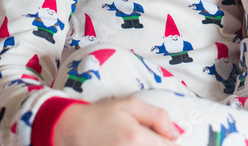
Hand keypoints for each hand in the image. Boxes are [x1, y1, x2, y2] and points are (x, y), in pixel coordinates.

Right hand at [53, 98, 180, 145]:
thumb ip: (157, 116)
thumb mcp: (129, 105)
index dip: (169, 141)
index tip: (161, 137)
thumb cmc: (100, 117)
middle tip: (144, 139)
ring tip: (133, 142)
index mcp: (136, 138)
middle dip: (157, 145)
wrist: (70, 131)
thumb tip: (176, 133)